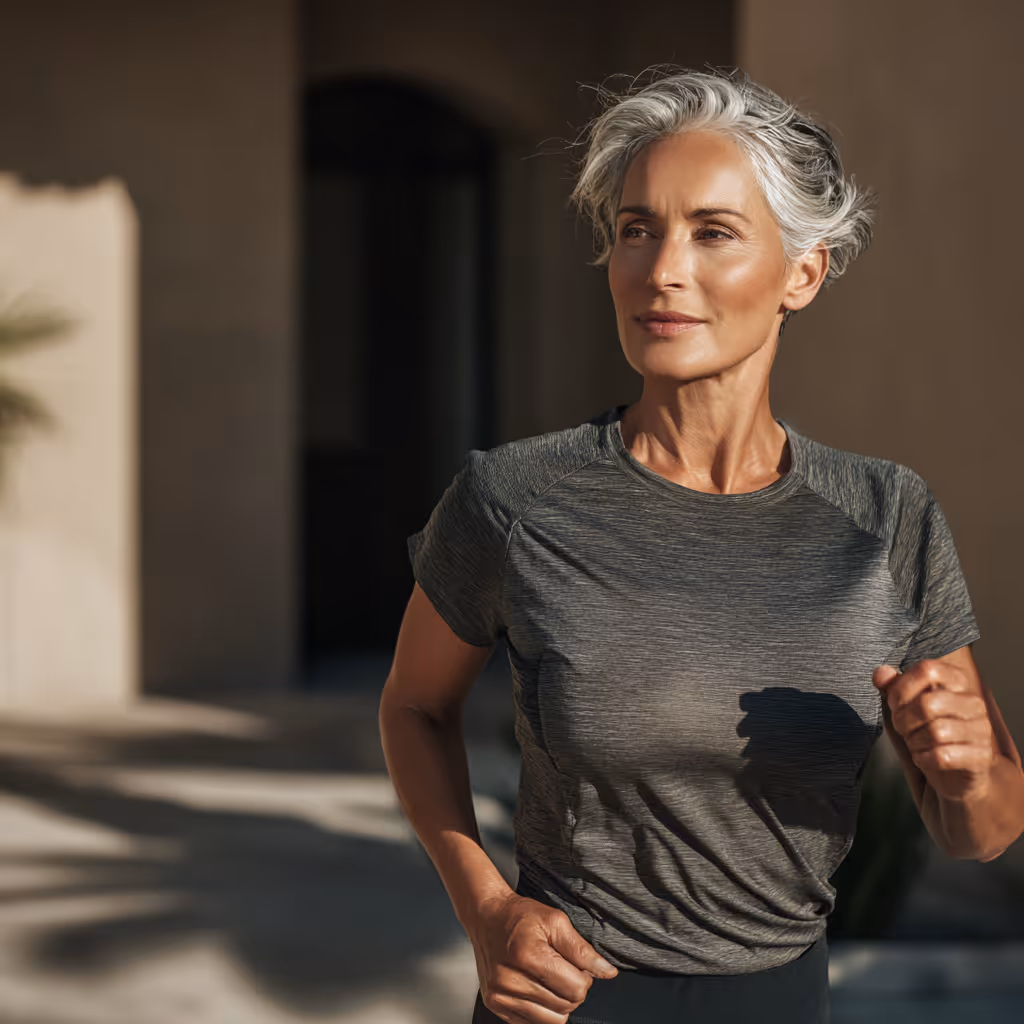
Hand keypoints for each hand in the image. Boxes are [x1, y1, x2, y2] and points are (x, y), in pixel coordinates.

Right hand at [467, 889, 618, 1023]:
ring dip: (559, 1002)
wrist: (486, 916)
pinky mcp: (496, 1005)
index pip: (576, 988)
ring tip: (550, 979)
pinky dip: (542, 1010)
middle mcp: (511, 979)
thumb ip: (583, 950)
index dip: (584, 977)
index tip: (577, 965)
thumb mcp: (556, 921)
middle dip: (572, 989)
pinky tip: (537, 988)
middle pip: (566, 1005)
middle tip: (563, 969)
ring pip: (552, 1020)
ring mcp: (501, 995)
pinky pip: (533, 1023)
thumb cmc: (520, 916)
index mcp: (528, 955)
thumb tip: (607, 972)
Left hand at [873, 658, 999, 800]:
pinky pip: (942, 756)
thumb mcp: (906, 705)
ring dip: (914, 742)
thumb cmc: (927, 729)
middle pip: (927, 703)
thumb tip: (881, 673)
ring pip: (935, 732)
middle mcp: (974, 702)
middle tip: (902, 729)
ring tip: (915, 744)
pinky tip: (924, 758)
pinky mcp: (982, 756)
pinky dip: (924, 759)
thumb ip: (893, 686)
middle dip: (903, 720)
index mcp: (957, 681)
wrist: (954, 769)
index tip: (896, 704)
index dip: (902, 687)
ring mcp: (981, 729)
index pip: (927, 669)